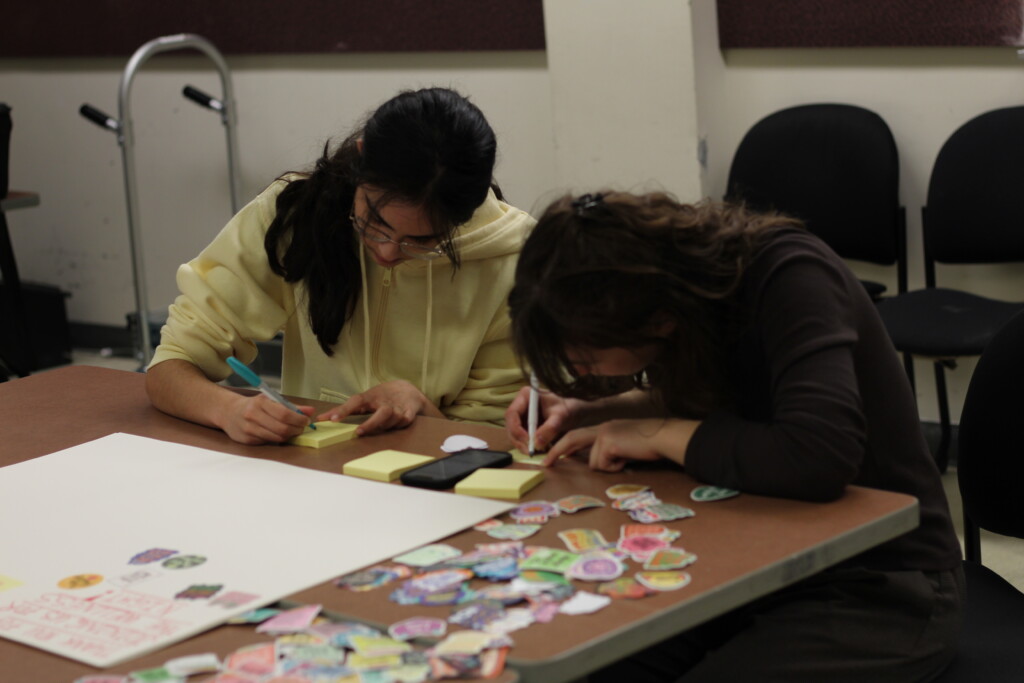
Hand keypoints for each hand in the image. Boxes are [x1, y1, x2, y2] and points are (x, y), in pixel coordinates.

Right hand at [219, 393, 314, 444]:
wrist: (228, 412)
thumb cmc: (253, 405)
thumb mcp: (271, 400)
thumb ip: (291, 406)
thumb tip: (311, 411)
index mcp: (260, 403)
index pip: (284, 414)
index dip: (298, 419)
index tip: (306, 421)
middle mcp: (252, 416)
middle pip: (282, 428)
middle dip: (296, 430)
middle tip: (301, 428)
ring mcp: (248, 429)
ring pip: (276, 437)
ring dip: (289, 436)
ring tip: (292, 430)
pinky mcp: (247, 440)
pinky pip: (268, 442)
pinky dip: (277, 439)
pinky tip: (278, 433)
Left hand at [316, 380, 442, 435]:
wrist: (409, 390)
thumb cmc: (382, 397)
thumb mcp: (365, 399)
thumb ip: (346, 409)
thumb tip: (323, 418)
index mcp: (371, 397)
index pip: (355, 402)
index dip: (343, 410)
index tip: (331, 419)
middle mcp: (385, 401)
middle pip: (380, 413)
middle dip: (370, 424)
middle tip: (358, 432)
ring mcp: (398, 408)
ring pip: (392, 420)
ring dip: (384, 426)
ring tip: (378, 428)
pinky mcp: (408, 414)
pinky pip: (403, 422)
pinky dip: (398, 425)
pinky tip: (395, 424)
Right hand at [505, 385, 581, 453]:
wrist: (572, 411)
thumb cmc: (567, 408)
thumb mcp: (561, 416)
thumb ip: (550, 428)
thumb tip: (537, 443)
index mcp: (526, 395)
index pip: (512, 413)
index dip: (517, 429)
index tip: (528, 441)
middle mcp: (520, 405)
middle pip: (510, 425)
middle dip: (519, 440)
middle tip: (530, 451)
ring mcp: (520, 416)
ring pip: (513, 433)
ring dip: (522, 445)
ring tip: (535, 452)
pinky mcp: (523, 425)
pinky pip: (520, 438)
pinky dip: (526, 446)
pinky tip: (536, 450)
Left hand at [542, 418, 697, 471]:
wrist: (663, 437)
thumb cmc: (651, 444)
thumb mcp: (626, 445)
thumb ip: (611, 450)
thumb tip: (599, 462)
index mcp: (606, 428)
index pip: (579, 435)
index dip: (565, 445)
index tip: (556, 454)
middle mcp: (602, 428)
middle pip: (572, 438)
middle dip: (556, 451)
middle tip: (544, 463)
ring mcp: (604, 433)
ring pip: (593, 462)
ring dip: (609, 467)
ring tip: (625, 459)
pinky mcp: (607, 442)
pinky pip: (603, 465)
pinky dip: (615, 468)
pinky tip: (627, 459)